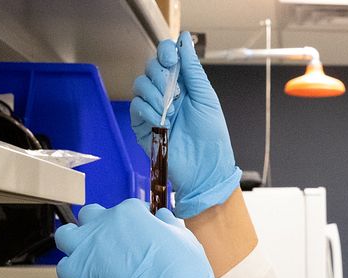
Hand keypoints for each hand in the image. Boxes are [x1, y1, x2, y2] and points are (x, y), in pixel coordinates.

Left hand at [55, 199, 231, 277]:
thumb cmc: (182, 275)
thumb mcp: (184, 238)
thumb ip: (168, 223)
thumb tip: (163, 218)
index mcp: (130, 212)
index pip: (126, 209)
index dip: (134, 223)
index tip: (138, 234)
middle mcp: (105, 224)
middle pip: (91, 215)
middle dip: (99, 225)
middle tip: (110, 242)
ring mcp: (88, 247)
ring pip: (67, 235)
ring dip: (76, 243)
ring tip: (89, 256)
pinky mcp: (78, 273)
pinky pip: (64, 266)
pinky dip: (73, 271)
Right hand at [131, 32, 241, 218]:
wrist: (206, 167)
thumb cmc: (211, 135)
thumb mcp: (205, 97)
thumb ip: (192, 69)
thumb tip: (183, 40)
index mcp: (183, 85)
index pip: (165, 58)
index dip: (165, 52)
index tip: (171, 58)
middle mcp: (165, 94)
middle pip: (150, 68)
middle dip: (160, 75)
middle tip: (175, 93)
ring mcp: (153, 109)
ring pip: (140, 85)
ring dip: (155, 94)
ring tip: (171, 111)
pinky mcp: (143, 126)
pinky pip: (136, 106)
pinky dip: (147, 110)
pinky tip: (162, 121)